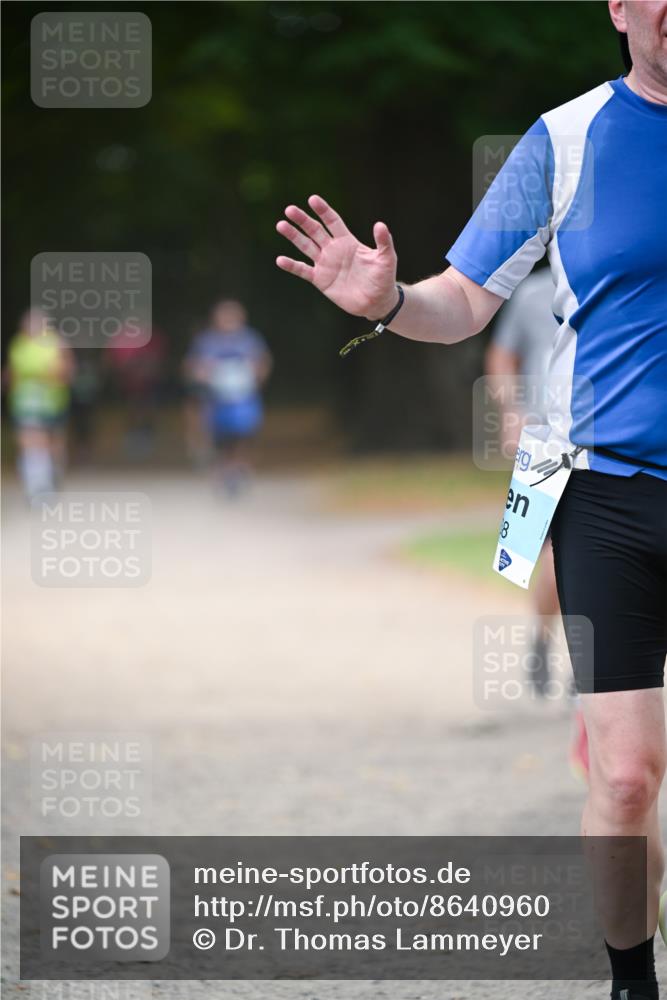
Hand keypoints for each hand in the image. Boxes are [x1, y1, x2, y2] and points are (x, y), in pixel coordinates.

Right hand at [276, 195, 398, 319]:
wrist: (376, 302)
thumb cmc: (384, 279)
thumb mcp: (387, 259)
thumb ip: (383, 242)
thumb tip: (380, 224)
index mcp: (347, 241)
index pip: (332, 221)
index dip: (323, 210)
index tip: (312, 199)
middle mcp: (333, 250)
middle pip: (315, 230)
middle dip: (303, 220)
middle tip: (289, 210)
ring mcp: (325, 264)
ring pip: (306, 246)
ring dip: (294, 236)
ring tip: (281, 225)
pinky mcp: (320, 280)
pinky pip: (303, 270)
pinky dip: (292, 266)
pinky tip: (280, 260)